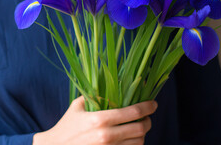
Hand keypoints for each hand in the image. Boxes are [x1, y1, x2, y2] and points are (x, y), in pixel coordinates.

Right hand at [33, 96, 157, 144]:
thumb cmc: (66, 126)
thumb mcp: (78, 106)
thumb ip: (94, 95)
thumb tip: (111, 83)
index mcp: (100, 119)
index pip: (133, 112)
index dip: (148, 107)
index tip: (154, 104)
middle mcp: (106, 136)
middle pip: (140, 129)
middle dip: (148, 122)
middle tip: (148, 117)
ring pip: (138, 143)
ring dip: (142, 135)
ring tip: (139, 128)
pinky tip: (130, 139)